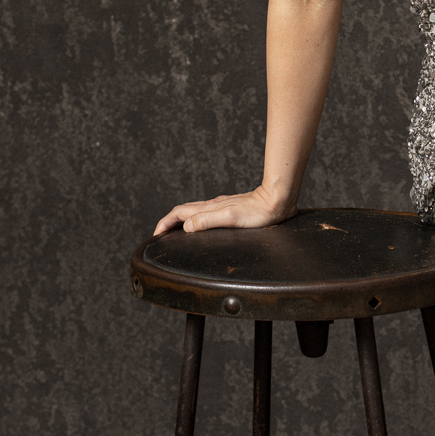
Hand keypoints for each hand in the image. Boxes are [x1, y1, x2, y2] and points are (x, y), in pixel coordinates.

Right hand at [153, 184, 293, 236]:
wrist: (278, 200)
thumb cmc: (259, 212)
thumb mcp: (231, 218)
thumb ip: (208, 221)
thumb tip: (185, 226)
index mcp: (210, 208)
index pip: (179, 213)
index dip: (165, 223)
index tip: (156, 235)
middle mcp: (213, 205)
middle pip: (183, 211)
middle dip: (169, 222)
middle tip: (160, 234)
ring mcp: (222, 206)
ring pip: (194, 211)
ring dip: (181, 220)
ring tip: (175, 231)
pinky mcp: (231, 208)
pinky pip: (206, 213)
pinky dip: (195, 219)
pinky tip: (201, 225)